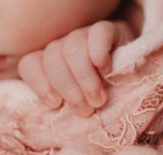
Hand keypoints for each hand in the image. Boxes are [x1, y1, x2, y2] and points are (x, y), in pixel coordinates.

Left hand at [18, 21, 133, 116]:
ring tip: (98, 99)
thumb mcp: (78, 104)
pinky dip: (99, 52)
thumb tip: (56, 117)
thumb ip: (63, 108)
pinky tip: (105, 70)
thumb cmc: (100, 97)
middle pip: (53, 58)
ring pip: (73, 47)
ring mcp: (84, 35)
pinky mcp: (108, 30)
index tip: (55, 103)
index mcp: (49, 64)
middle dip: (68, 87)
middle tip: (85, 110)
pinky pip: (98, 33)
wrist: (132, 75)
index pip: (30, 64)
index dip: (39, 84)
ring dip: (84, 77)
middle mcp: (63, 46)